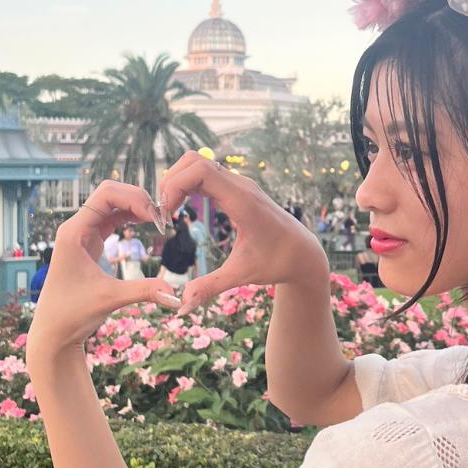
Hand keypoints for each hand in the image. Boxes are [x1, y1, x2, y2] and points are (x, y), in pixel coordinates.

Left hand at [26, 182, 181, 357]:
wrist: (54, 331)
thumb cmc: (73, 314)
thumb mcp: (111, 299)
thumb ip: (145, 291)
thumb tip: (177, 295)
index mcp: (74, 232)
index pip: (107, 196)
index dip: (135, 199)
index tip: (156, 220)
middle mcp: (76, 227)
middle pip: (110, 193)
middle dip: (138, 199)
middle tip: (161, 219)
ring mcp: (83, 233)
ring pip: (113, 204)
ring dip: (136, 206)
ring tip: (159, 222)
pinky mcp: (90, 243)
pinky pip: (113, 218)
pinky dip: (132, 216)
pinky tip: (148, 224)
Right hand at [158, 152, 328, 314]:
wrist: (303, 253)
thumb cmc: (277, 263)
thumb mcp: (242, 275)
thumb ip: (209, 288)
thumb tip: (180, 306)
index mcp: (243, 201)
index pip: (200, 171)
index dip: (175, 186)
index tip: (167, 216)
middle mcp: (241, 186)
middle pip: (194, 161)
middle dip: (171, 182)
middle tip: (164, 213)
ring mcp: (240, 184)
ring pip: (198, 164)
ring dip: (178, 181)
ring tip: (170, 211)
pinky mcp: (238, 189)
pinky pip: (206, 174)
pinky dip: (188, 184)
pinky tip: (182, 208)